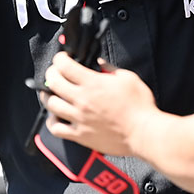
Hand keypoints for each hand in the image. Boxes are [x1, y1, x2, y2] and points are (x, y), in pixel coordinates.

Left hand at [41, 52, 157, 155]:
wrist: (144, 133)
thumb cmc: (140, 107)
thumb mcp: (129, 78)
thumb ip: (110, 69)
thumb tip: (99, 63)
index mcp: (93, 84)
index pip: (65, 66)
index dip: (59, 58)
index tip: (61, 58)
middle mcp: (82, 100)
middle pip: (53, 82)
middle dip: (51, 73)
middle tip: (54, 73)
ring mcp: (79, 118)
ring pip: (51, 104)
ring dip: (49, 96)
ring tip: (52, 93)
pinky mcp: (80, 135)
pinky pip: (56, 129)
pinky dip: (52, 121)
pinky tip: (56, 117)